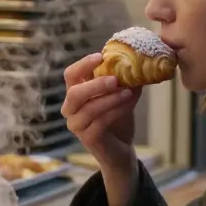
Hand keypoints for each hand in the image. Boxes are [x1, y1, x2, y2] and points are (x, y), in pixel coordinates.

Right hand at [62, 53, 139, 181]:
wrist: (121, 149)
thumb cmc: (117, 119)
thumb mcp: (120, 95)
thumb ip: (123, 80)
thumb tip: (135, 61)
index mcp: (75, 94)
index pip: (70, 75)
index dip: (83, 64)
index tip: (100, 56)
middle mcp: (70, 109)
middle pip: (74, 93)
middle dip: (95, 85)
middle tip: (115, 79)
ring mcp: (77, 126)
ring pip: (89, 109)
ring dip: (110, 99)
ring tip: (128, 92)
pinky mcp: (88, 139)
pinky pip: (100, 122)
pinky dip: (116, 111)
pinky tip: (129, 103)